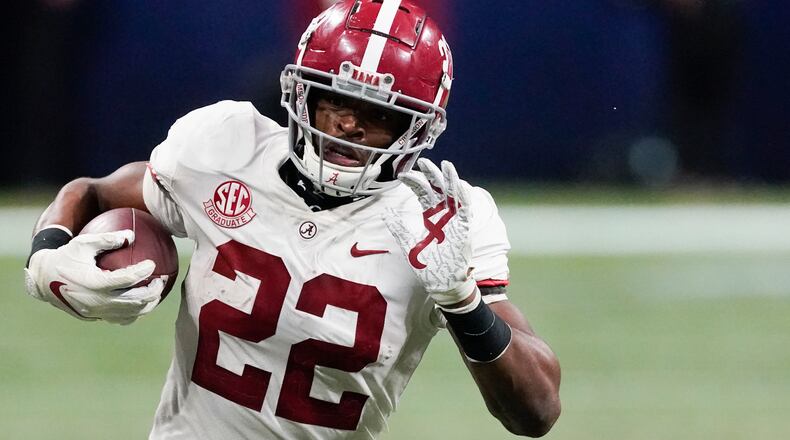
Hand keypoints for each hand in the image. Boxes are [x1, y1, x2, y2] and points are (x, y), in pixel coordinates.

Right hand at [24, 229, 164, 324]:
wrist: (44, 280)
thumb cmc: (66, 257)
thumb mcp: (83, 243)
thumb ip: (107, 239)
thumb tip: (132, 234)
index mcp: (94, 283)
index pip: (126, 280)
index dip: (142, 272)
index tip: (152, 263)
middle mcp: (96, 301)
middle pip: (134, 301)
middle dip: (153, 291)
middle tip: (162, 279)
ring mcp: (97, 312)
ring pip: (131, 314)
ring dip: (148, 303)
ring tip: (157, 291)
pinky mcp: (96, 317)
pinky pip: (121, 319)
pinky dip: (135, 312)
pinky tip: (144, 300)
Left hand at [384, 159, 475, 306]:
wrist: (442, 283)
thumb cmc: (427, 265)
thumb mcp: (408, 243)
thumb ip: (398, 227)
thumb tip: (385, 212)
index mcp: (430, 217)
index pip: (424, 193)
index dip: (415, 182)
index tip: (403, 175)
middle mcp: (443, 216)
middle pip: (439, 189)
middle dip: (432, 175)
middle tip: (423, 162)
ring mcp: (455, 222)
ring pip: (454, 195)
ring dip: (450, 180)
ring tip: (445, 164)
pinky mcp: (464, 229)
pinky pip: (466, 210)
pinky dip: (463, 197)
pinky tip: (458, 185)